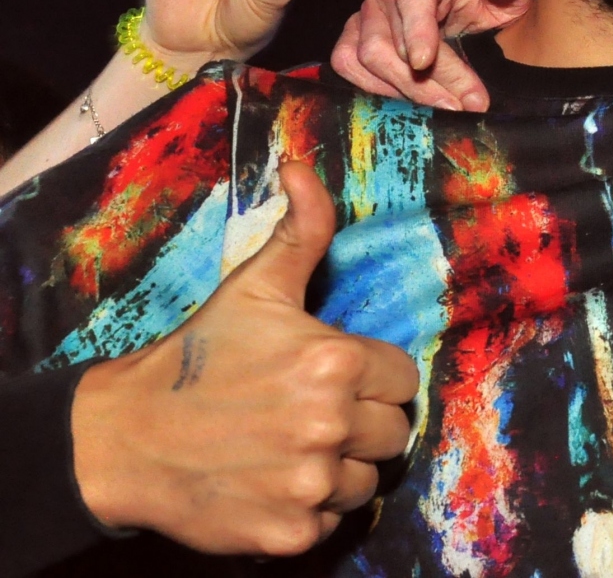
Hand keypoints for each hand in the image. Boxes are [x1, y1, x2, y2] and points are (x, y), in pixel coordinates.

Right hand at [69, 161, 418, 554]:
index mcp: (337, 362)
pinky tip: (274, 482)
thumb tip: (304, 167)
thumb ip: (301, 229)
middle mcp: (331, 423)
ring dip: (340, 467)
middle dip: (360, 421)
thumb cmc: (197, 357)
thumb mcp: (254, 286)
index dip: (372, 377)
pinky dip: (310, 509)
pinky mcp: (290, 532)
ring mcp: (311, 483)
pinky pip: (332, 521)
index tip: (334, 378)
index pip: (401, 378)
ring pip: (367, 480)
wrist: (123, 438)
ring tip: (290, 447)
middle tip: (309, 413)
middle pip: (391, 431)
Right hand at [330, 0, 533, 111]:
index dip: (415, 29)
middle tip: (466, 105)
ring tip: (447, 108)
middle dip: (427, 79)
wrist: (481, 10)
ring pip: (365, 56)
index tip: (424, 62)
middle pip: (388, 37)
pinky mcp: (357, 37)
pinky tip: (413, 104)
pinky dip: (376, 90)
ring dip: (404, 90)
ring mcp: (370, 12)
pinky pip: (348, 65)